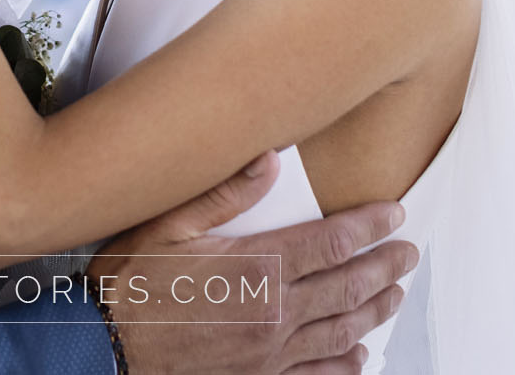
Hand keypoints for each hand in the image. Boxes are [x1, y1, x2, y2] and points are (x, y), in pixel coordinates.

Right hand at [88, 151, 414, 374]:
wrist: (105, 348)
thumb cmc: (130, 285)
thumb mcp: (168, 224)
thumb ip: (224, 192)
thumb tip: (269, 159)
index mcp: (258, 268)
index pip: (333, 243)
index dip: (370, 227)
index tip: (395, 215)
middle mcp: (274, 313)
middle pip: (349, 287)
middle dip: (386, 267)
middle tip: (408, 253)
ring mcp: (270, 352)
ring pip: (342, 331)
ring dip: (375, 310)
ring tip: (394, 294)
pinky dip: (345, 366)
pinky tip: (358, 356)